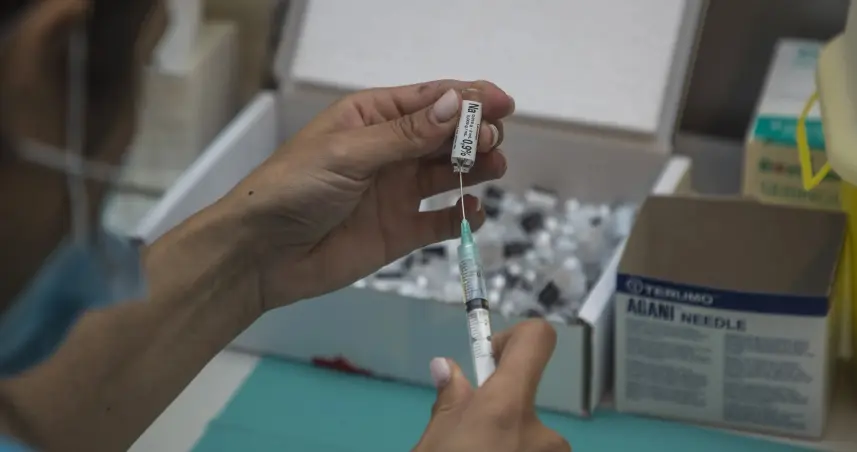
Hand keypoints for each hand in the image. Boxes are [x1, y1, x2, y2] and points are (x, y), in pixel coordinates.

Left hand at [227, 80, 514, 308]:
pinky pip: (440, 221)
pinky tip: (473, 210)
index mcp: (373, 119)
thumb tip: (456, 104)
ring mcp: (396, 192)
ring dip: (474, 168)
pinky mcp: (399, 231)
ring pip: (448, 174)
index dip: (470, 99)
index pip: (430, 101)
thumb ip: (406, 134)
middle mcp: (390, 152)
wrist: (262, 253)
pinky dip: (462, 216)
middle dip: (474, 134)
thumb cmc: (294, 188)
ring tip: (494, 167)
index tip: (504, 104)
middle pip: (445, 136)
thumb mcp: (349, 153)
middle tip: (492, 143)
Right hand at [413, 319, 569, 451]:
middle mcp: (544, 430)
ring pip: (528, 431)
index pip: (537, 338)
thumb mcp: (434, 440)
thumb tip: (446, 367)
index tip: (489, 361)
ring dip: (507, 438)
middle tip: (469, 435)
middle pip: (523, 394)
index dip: (513, 338)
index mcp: (509, 406)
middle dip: (498, 407)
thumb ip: (449, 401)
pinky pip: (535, 451)